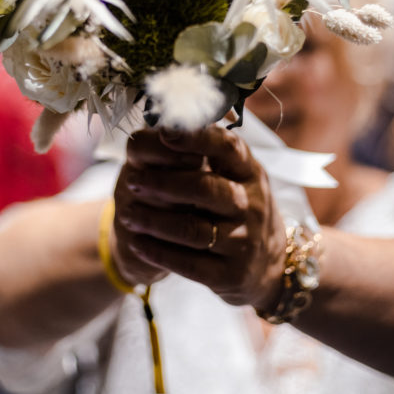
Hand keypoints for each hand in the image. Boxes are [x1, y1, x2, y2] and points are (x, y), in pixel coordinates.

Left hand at [113, 125, 286, 309]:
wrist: (267, 265)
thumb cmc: (238, 207)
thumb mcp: (235, 175)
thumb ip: (208, 148)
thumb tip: (168, 119)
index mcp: (249, 171)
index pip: (227, 147)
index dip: (196, 139)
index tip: (164, 134)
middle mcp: (251, 204)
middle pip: (206, 189)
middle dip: (163, 184)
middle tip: (130, 181)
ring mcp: (244, 241)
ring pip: (192, 230)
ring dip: (153, 221)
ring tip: (127, 214)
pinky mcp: (231, 274)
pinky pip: (188, 264)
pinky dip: (158, 252)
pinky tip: (137, 243)